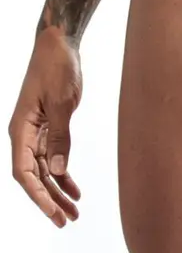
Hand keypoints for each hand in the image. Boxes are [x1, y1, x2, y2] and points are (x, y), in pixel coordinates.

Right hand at [9, 28, 82, 226]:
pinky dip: (64, 173)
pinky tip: (75, 189)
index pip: (23, 173)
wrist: (58, 46)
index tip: (53, 213)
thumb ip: (60, 136)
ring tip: (73, 212)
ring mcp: (35, 132)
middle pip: (34, 176)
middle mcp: (24, 135)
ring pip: (44, 170)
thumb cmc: (56, 68)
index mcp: (20, 130)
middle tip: (66, 221)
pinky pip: (54, 156)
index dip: (37, 195)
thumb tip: (57, 169)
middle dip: (49, 200)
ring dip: (58, 190)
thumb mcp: (61, 101)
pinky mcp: (49, 126)